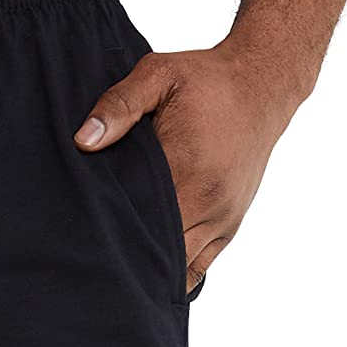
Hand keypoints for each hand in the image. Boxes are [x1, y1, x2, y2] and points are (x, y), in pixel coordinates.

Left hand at [76, 41, 304, 294]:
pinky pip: (198, 268)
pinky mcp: (229, 227)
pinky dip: (173, 272)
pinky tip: (149, 269)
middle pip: (157, 251)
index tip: (86, 231)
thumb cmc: (207, 80)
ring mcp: (220, 219)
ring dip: (149, 266)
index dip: (110, 229)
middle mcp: (207, 201)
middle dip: (126, 254)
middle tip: (94, 253)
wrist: (262, 85)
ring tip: (119, 264)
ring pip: (177, 267)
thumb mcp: (159, 75)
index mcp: (186, 167)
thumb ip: (120, 105)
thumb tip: (84, 140)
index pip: (138, 217)